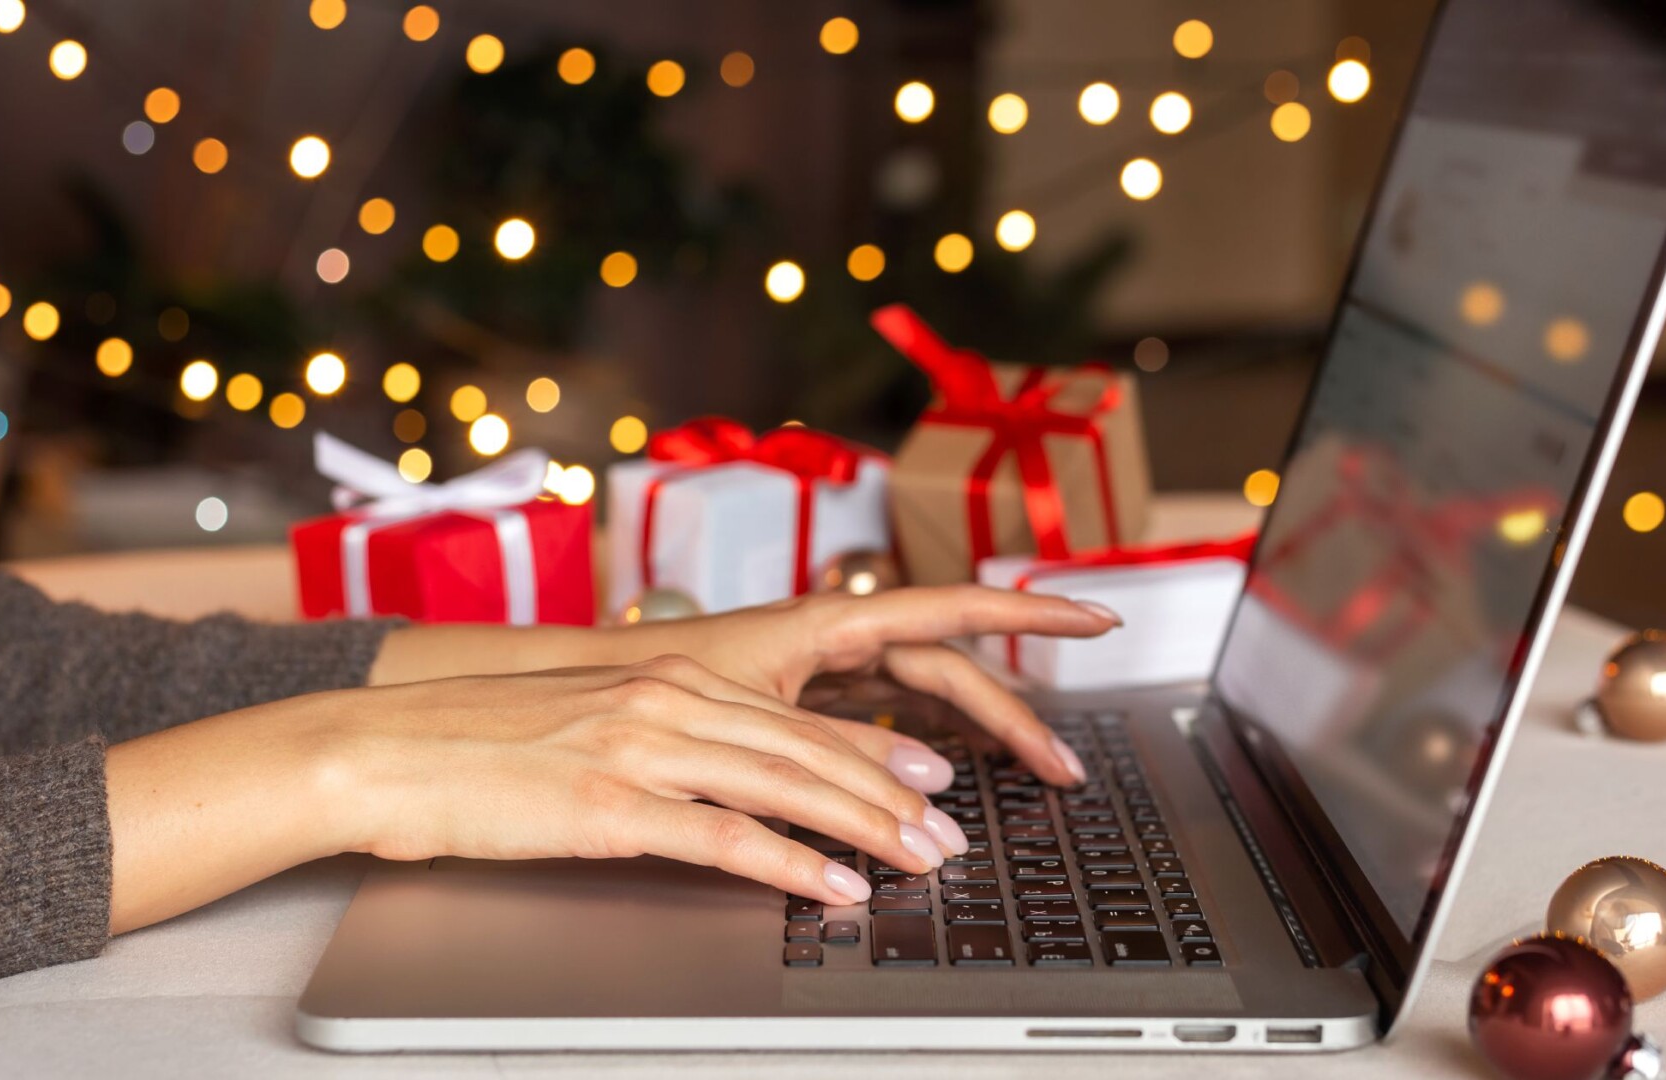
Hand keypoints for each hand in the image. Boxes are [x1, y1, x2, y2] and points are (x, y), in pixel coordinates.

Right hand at [105, 656, 974, 934]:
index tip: (929, 779)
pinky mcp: (610, 805)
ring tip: (920, 862)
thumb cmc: (475, 746)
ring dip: (866, 828)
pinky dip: (793, 864)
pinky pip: (725, 838)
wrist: (381, 750)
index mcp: (666, 676)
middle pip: (810, 750)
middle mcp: (666, 699)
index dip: (875, 751)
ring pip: (785, 786)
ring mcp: (641, 748)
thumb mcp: (589, 725)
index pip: (797, 719)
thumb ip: (663, 741)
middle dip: (892, 796)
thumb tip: (725, 783)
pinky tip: (835, 887)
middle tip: (948, 834)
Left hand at [633, 587, 1121, 787]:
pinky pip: (886, 721)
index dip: (1030, 614)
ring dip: (980, 737)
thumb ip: (835, 748)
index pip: (952, 610)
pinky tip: (952, 776)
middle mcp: (834, 639)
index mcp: (827, 621)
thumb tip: (921, 783)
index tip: (1097, 617)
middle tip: (1066, 768)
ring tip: (1031, 777)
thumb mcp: (748, 717)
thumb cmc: (639, 685)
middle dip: (1016, 716)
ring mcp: (822, 672)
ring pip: (924, 701)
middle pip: (950, 672)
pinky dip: (925, 748)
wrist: (568, 696)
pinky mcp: (802, 706)